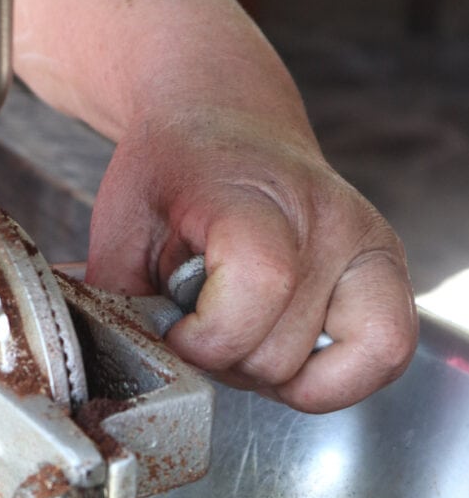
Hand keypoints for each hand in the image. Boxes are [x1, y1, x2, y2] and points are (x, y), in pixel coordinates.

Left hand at [85, 107, 416, 413]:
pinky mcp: (388, 272)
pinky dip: (333, 380)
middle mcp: (328, 219)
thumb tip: (109, 364)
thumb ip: (119, 303)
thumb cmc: (171, 175)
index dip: (207, 335)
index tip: (175, 330)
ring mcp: (366, 246)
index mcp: (253, 195)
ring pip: (319, 371)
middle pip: (279, 352)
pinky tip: (290, 352)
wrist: (226, 118)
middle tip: (203, 326)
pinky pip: (384, 358)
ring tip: (243, 330)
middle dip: (226, 360)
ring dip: (267, 373)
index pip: (261, 280)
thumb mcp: (122, 229)